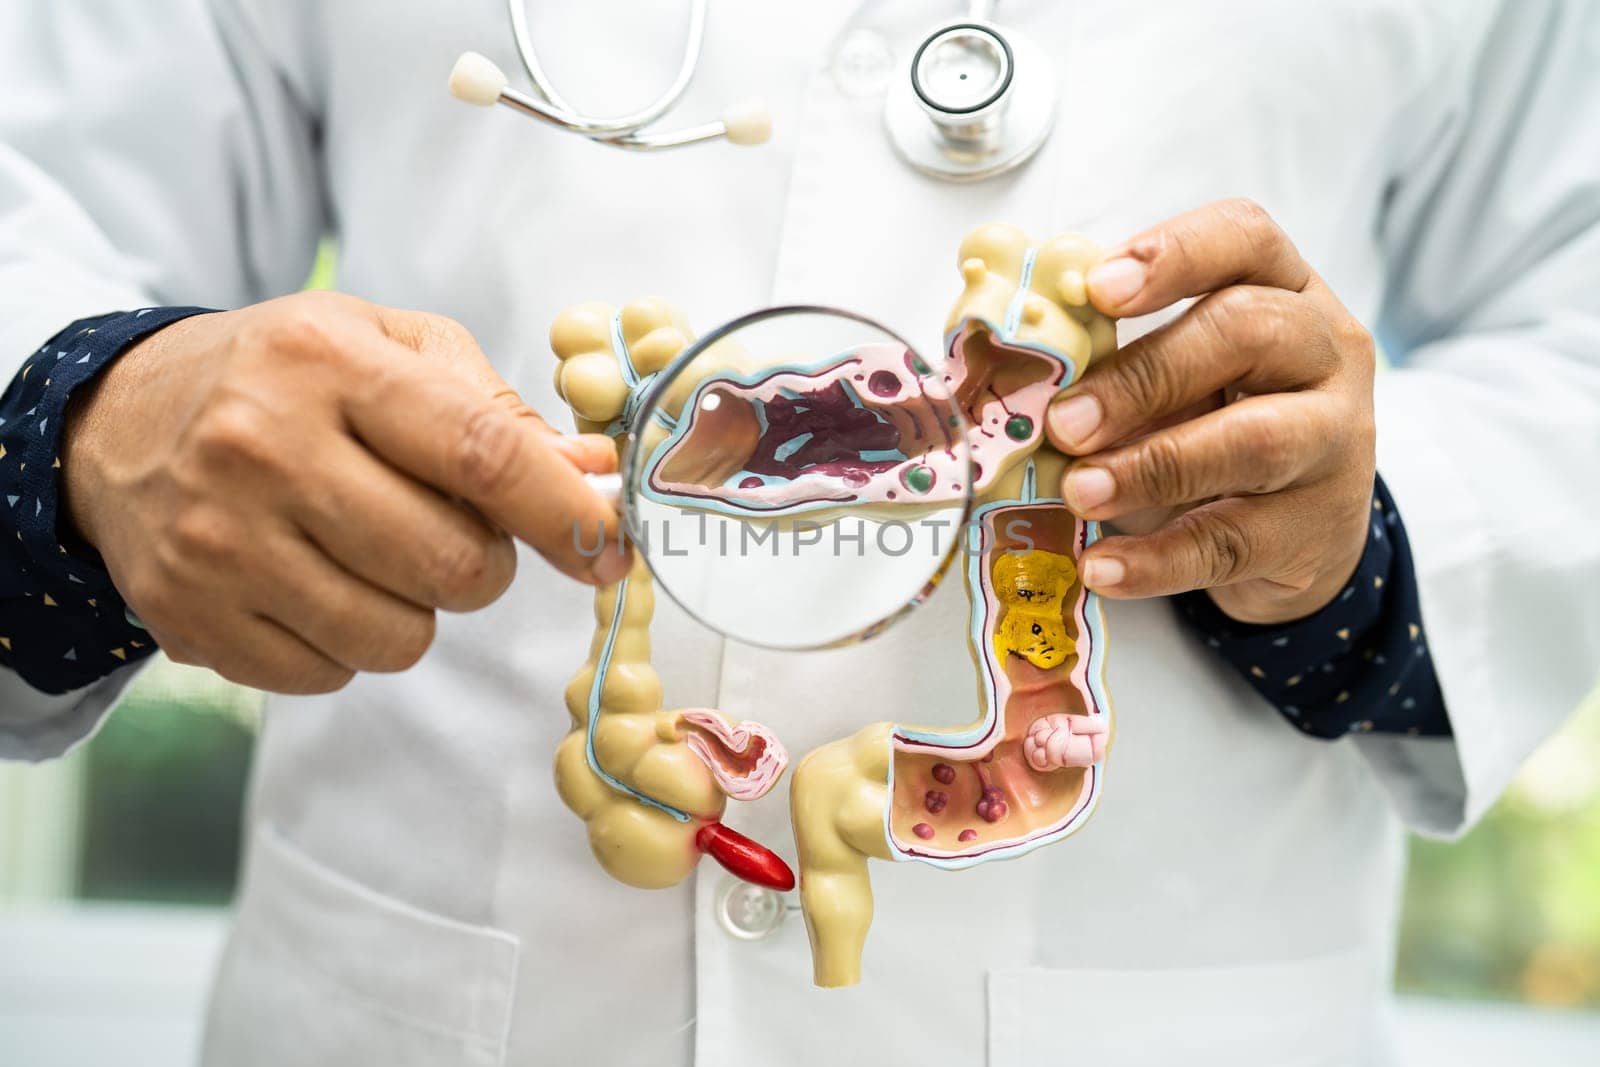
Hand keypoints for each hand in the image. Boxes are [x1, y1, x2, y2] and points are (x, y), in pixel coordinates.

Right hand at [62, 291, 627, 692]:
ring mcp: (218, 543)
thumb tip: (595, 482)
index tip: (611, 548)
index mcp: (326, 363)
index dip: (565, 513)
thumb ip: (499, 412)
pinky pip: (333, 673)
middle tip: (456, 533)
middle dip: (486, 565)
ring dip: (418, 609)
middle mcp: (262, 448)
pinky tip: (315, 583)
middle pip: (451, 564)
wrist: (118, 423)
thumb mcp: (387, 348)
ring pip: (399, 636)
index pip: (479, 453)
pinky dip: (349, 642)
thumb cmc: (287, 380)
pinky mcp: (192, 617)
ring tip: (374, 553)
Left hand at [1045, 199, 1375, 624]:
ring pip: (1253, 440)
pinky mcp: (1313, 528)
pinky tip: (1103, 566)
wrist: (1302, 531)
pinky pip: (1234, 542)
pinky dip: (1159, 558)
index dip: (1173, 253)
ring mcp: (1332, 441)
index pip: (1245, 238)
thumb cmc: (1219, 425)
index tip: (1097, 289)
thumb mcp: (1178, 376)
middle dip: (1144, 374)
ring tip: (1079, 491)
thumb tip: (1012, 363)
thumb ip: (1115, 356)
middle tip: (1065, 420)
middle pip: (1246, 330)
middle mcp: (1323, 353)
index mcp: (1283, 290)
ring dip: (1151, 466)